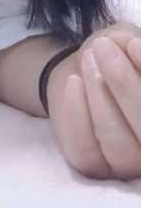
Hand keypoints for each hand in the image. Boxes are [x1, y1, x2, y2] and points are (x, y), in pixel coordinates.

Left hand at [47, 21, 140, 180]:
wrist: (82, 68)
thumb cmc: (117, 54)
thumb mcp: (127, 40)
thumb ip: (134, 46)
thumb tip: (136, 48)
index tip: (133, 44)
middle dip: (125, 86)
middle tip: (102, 48)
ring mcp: (129, 164)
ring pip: (119, 146)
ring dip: (99, 97)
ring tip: (88, 60)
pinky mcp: (95, 167)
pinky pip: (86, 151)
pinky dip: (77, 113)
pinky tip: (73, 82)